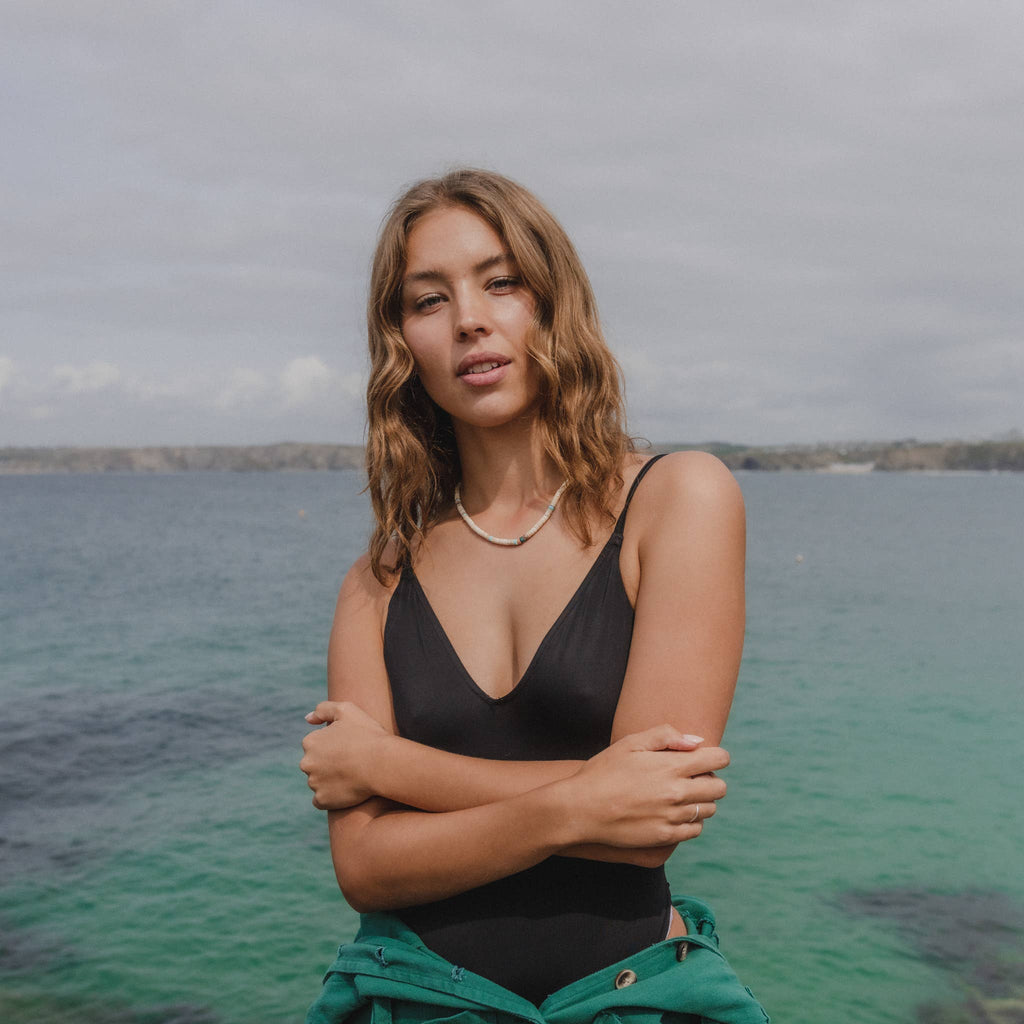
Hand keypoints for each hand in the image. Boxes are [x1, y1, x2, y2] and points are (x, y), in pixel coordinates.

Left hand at [300, 700, 388, 809]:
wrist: (382, 764)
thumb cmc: (367, 735)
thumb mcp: (347, 710)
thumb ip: (324, 709)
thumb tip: (308, 719)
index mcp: (310, 741)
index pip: (316, 745)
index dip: (333, 745)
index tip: (348, 747)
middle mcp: (307, 763)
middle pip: (314, 764)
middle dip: (327, 763)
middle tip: (350, 762)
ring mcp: (314, 783)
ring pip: (318, 782)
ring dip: (329, 780)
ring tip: (351, 776)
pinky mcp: (323, 800)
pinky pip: (321, 800)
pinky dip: (330, 797)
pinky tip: (345, 790)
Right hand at [560, 724, 727, 848]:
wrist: (581, 809)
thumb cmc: (603, 772)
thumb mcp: (630, 743)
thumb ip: (666, 736)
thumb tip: (696, 742)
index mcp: (672, 766)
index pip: (718, 760)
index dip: (716, 756)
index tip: (703, 758)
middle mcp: (678, 793)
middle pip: (719, 787)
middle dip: (710, 779)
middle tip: (691, 777)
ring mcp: (672, 817)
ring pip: (708, 809)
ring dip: (700, 801)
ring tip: (679, 796)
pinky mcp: (665, 836)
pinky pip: (695, 830)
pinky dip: (690, 821)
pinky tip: (673, 813)